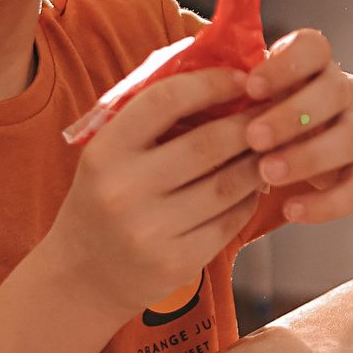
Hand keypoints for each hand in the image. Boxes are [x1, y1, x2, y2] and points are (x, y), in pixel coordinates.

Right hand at [45, 67, 263, 315]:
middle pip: (209, 144)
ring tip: (271, 146)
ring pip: (229, 184)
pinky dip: (250, 198)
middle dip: (249, 123)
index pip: (166, 100)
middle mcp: (125, 190)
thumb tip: (218, 75)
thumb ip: (151, 122)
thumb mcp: (109, 156)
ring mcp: (152, 230)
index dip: (211, 83)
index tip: (242, 78)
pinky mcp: (178, 262)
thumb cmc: (103, 201)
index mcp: (105, 151)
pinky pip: (231, 220)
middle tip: (272, 111)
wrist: (81, 277)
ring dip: (258, 161)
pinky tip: (254, 185)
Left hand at [240, 29, 352, 224]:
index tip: (251, 86)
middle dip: (292, 114)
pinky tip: (292, 210)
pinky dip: (327, 203)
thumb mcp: (255, 91)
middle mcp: (341, 92)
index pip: (314, 48)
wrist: (322, 136)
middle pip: (334, 91)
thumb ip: (232, 85)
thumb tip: (179, 82)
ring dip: (309, 156)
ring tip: (268, 172)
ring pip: (350, 138)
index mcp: (313, 63)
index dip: (285, 65)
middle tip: (253, 137)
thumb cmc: (270, 111)